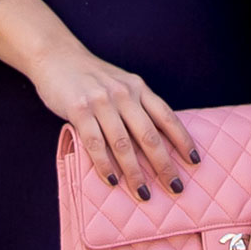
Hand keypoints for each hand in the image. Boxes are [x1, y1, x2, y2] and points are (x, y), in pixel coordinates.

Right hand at [0, 0, 197, 199]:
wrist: (56, 55)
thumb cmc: (91, 77)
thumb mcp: (121, 84)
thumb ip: (137, 106)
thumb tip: (156, 141)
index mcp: (138, 88)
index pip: (167, 117)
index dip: (182, 140)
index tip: (194, 162)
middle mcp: (123, 94)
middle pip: (149, 135)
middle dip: (163, 165)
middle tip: (175, 188)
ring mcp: (101, 102)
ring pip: (122, 144)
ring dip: (134, 172)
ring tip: (143, 194)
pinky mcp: (79, 110)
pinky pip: (95, 143)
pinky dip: (104, 166)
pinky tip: (112, 182)